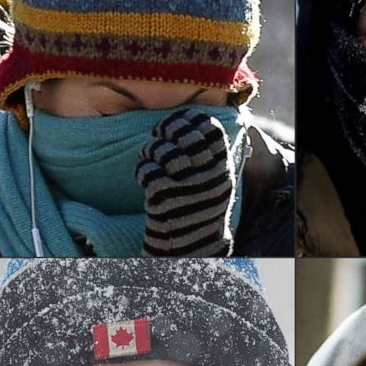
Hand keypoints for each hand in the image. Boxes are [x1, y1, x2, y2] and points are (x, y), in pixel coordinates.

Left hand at [136, 108, 235, 256]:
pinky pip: (148, 169)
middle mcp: (208, 175)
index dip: (191, 121)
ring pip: (164, 150)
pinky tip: (145, 176)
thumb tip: (197, 120)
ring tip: (151, 156)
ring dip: (152, 149)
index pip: (210, 130)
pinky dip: (143, 169)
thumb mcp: (218, 181)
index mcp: (223, 169)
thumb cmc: (201, 207)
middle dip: (169, 130)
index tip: (178, 121)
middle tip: (160, 135)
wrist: (191, 244)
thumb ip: (212, 155)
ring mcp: (187, 186)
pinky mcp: (164, 197)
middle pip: (186, 136)